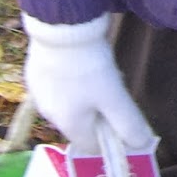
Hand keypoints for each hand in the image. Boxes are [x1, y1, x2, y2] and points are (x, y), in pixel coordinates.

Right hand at [22, 13, 155, 154]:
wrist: (60, 29)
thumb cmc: (88, 67)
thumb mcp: (115, 97)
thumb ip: (129, 124)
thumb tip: (142, 144)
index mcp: (68, 124)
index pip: (92, 146)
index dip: (112, 139)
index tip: (124, 119)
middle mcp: (49, 115)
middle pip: (81, 124)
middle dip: (100, 114)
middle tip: (114, 91)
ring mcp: (39, 93)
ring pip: (68, 104)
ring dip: (86, 96)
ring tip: (101, 74)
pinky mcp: (34, 73)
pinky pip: (57, 86)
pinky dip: (71, 81)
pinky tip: (81, 63)